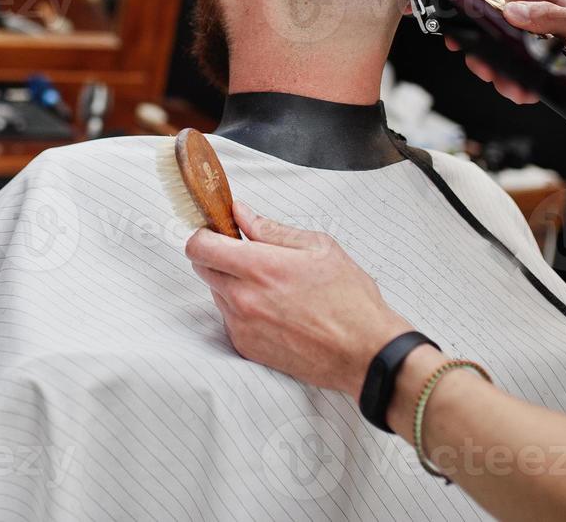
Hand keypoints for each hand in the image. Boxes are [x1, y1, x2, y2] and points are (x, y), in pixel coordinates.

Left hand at [184, 202, 413, 395]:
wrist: (365, 352)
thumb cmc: (349, 300)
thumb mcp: (318, 248)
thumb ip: (271, 229)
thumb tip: (240, 213)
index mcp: (260, 268)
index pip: (199, 246)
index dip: (204, 234)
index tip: (218, 232)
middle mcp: (244, 298)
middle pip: (202, 268)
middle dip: (217, 256)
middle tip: (248, 256)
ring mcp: (242, 326)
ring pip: (216, 293)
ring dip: (231, 284)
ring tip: (271, 287)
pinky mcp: (246, 348)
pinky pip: (229, 319)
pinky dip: (242, 310)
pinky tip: (274, 310)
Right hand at [446, 0, 565, 122]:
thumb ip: (551, 15)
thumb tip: (514, 12)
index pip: (504, 0)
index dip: (482, 16)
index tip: (465, 32)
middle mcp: (541, 18)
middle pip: (497, 32)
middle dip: (490, 54)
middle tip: (486, 70)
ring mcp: (540, 45)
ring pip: (505, 58)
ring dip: (503, 76)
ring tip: (514, 89)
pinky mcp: (542, 69)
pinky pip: (518, 76)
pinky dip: (516, 87)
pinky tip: (524, 94)